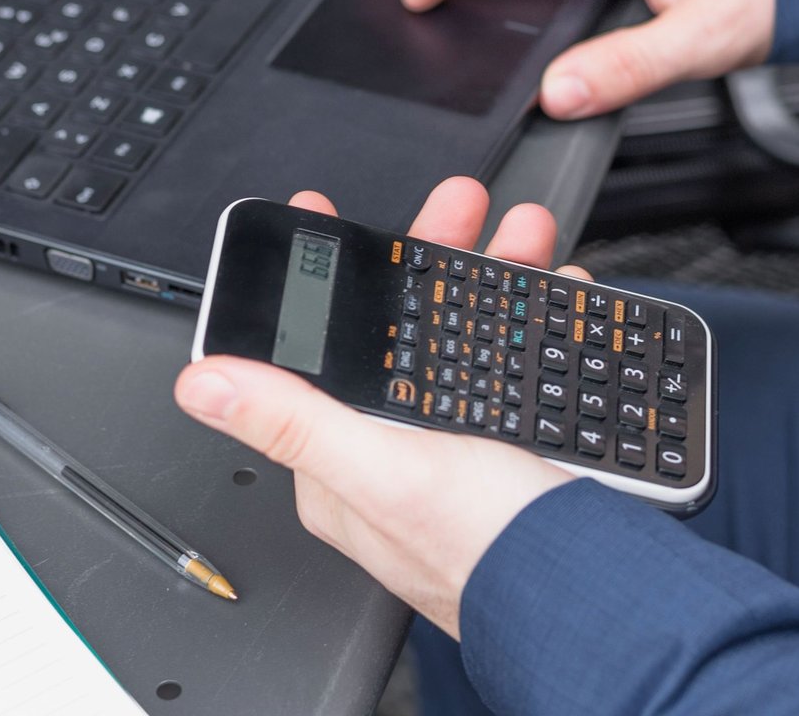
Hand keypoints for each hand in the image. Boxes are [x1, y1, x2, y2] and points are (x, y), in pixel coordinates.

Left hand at [174, 177, 585, 637]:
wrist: (596, 594)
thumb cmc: (488, 552)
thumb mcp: (381, 470)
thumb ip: (294, 419)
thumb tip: (202, 382)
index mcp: (343, 460)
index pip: (317, 347)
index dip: (322, 277)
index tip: (326, 214)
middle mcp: (396, 450)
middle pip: (402, 325)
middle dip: (435, 253)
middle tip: (461, 203)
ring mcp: (463, 445)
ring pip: (468, 333)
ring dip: (497, 272)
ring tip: (524, 233)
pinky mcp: (520, 445)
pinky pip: (520, 364)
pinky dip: (539, 321)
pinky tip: (560, 292)